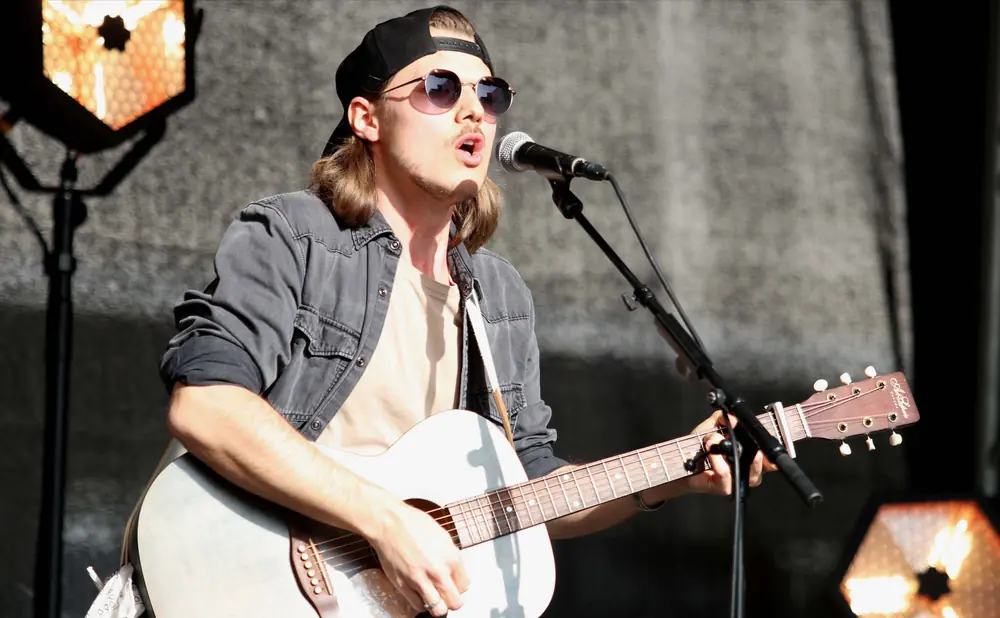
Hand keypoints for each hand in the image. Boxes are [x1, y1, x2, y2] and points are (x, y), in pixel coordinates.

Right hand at [368, 502, 468, 616]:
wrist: (388, 523)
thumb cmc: (412, 523)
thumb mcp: (442, 535)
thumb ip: (450, 555)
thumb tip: (454, 569)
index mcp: (450, 557)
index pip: (464, 584)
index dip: (460, 585)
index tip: (456, 584)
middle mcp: (437, 571)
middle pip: (455, 602)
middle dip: (454, 600)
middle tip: (450, 596)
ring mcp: (420, 580)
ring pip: (438, 609)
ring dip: (439, 606)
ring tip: (437, 598)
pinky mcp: (403, 585)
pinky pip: (418, 605)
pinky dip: (422, 603)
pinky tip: (421, 594)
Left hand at [682, 410, 776, 495]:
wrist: (680, 460)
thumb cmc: (698, 446)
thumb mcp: (712, 426)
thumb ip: (723, 418)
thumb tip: (733, 418)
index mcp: (747, 457)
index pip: (769, 460)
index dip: (772, 456)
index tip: (766, 447)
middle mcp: (745, 471)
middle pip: (762, 468)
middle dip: (756, 455)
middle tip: (745, 443)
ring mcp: (736, 482)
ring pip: (749, 473)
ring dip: (732, 452)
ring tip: (714, 440)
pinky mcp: (724, 487)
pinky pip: (727, 474)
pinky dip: (718, 460)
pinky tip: (710, 451)